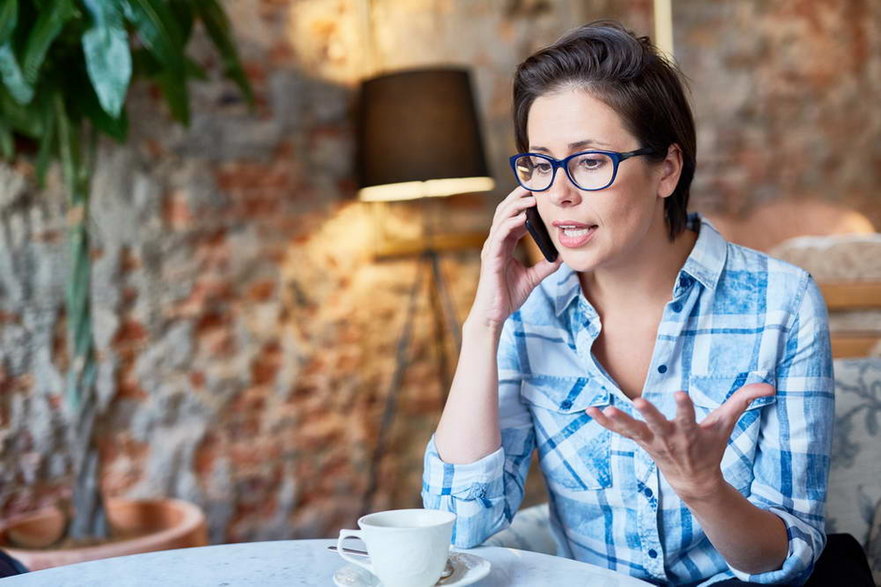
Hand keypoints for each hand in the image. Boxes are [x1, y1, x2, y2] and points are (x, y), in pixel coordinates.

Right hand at [470, 187, 561, 328]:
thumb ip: (545, 266)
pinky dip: (511, 223)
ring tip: (531, 196)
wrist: (494, 315)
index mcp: (505, 245)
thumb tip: (563, 257)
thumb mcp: (533, 278)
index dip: (525, 204)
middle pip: (505, 212)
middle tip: (535, 184)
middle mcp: (496, 243)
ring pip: (501, 219)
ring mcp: (492, 249)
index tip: (539, 193)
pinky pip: (500, 235)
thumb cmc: (508, 297)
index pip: (513, 218)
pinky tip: (523, 217)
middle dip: (519, 197)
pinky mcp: (491, 257)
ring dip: (516, 205)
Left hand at [585, 383, 774, 501]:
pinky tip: (591, 411)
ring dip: (619, 421)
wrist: (694, 481)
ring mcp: (652, 442)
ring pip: (634, 431)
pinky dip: (605, 424)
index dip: (685, 407)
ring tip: (606, 409)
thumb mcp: (727, 424)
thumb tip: (769, 385)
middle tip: (639, 401)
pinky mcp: (640, 442)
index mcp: (691, 432)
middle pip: (657, 425)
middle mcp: (669, 438)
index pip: (688, 417)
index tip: (681, 393)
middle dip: (649, 414)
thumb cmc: (710, 447)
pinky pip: (619, 433)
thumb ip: (743, 401)